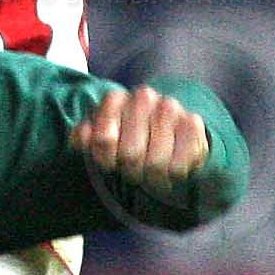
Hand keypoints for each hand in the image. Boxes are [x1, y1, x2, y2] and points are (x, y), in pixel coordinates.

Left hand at [70, 85, 207, 195]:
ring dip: (152, 177)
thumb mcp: (100, 137)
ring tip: (151, 172)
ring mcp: (170, 107)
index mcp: (115, 99)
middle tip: (134, 171)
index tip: (110, 162)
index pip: (103, 141)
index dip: (105, 160)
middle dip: (130, 171)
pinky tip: (170, 167)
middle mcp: (143, 97)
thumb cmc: (126, 138)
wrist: (168, 132)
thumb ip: (83, 138)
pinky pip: (179, 166)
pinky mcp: (193, 123)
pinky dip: (173, 175)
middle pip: (130, 155)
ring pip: (156, 163)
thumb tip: (82, 138)